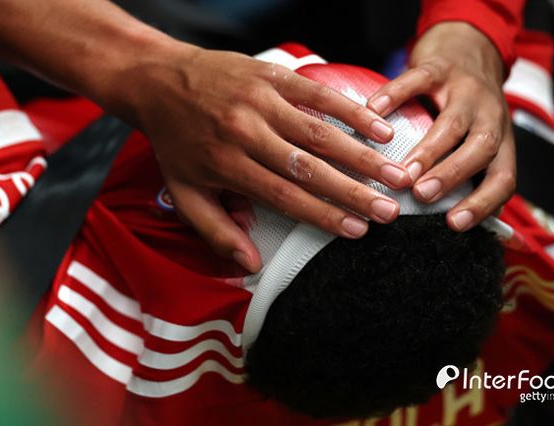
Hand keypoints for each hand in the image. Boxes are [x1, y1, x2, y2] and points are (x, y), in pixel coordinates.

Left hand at [117, 44, 410, 271]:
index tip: (357, 230)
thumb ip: (216, 231)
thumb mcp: (183, 193)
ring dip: (361, 155)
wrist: (158, 81)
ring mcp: (261, 101)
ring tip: (396, 175)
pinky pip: (317, 94)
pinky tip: (380, 128)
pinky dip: (351, 112)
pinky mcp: (272, 76)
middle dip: (353, 191)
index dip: (323, 214)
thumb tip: (250, 266)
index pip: (284, 196)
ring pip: (319, 132)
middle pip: (308, 167)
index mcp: (226, 165)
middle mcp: (246, 133)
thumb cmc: (176, 142)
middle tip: (389, 211)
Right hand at [367, 22, 515, 230]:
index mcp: (500, 142)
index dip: (483, 202)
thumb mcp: (476, 142)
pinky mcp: (440, 67)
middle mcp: (490, 116)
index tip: (453, 224)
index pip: (503, 178)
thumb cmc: (467, 110)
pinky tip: (373, 112)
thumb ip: (467, 176)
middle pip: (482, 149)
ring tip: (404, 171)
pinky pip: (419, 79)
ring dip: (430, 148)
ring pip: (454, 121)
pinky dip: (396, 95)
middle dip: (453, 175)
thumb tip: (445, 223)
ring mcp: (467, 89)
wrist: (469, 47)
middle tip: (422, 195)